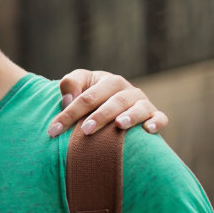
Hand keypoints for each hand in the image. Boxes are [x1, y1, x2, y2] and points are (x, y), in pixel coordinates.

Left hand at [48, 70, 169, 138]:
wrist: (110, 103)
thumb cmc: (90, 96)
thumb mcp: (78, 85)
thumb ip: (70, 85)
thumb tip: (67, 99)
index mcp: (107, 82)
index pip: (87, 96)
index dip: (69, 113)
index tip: (53, 130)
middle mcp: (127, 90)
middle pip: (114, 101)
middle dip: (100, 115)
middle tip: (86, 130)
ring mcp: (142, 102)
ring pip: (138, 108)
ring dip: (130, 116)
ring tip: (120, 125)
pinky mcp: (154, 115)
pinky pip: (160, 118)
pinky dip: (156, 122)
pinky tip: (148, 129)